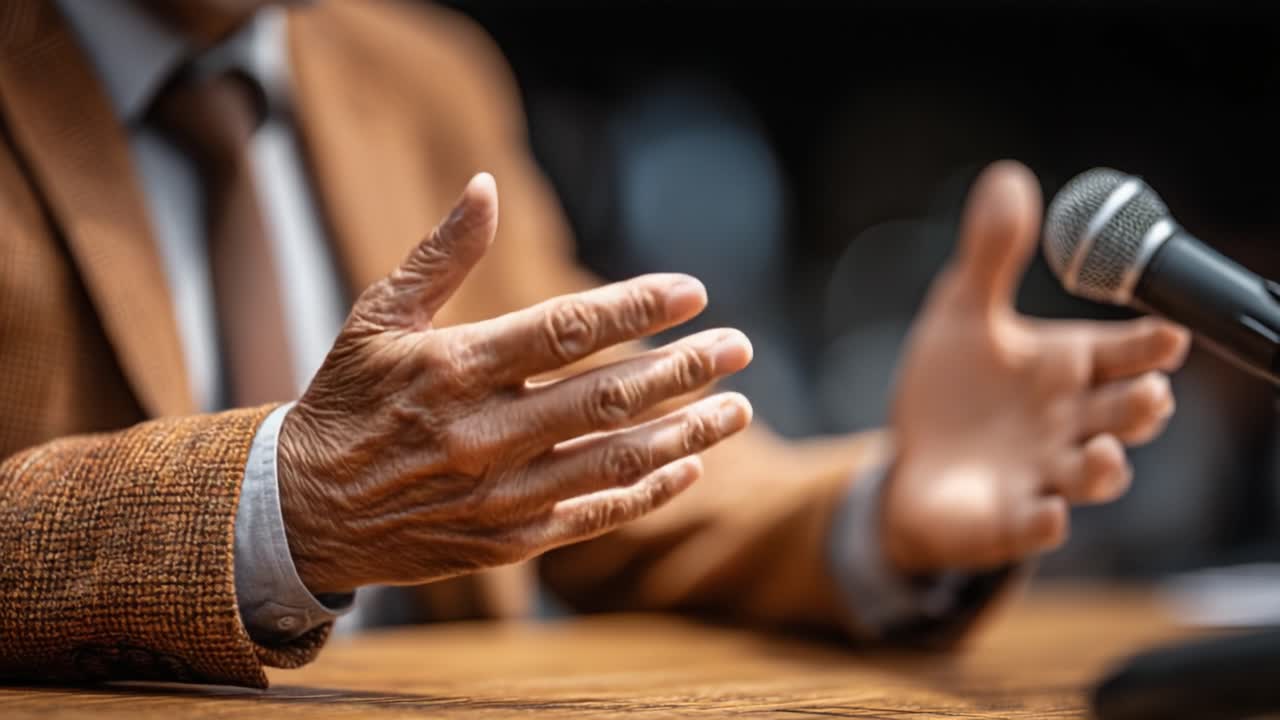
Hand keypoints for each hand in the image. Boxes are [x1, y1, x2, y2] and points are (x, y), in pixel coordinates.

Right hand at [278, 173, 753, 594]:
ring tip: (738, 408)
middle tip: (738, 347)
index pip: (566, 330)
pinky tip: (689, 465)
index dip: (636, 308)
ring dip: (685, 432)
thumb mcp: (377, 317)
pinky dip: (647, 491)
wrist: (301, 512)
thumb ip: (441, 255)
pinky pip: (593, 514)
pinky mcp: (506, 540)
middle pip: (608, 396)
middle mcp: (484, 432)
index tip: (692, 292)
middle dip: (684, 369)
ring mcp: (499, 494)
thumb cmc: (346, 401)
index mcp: (455, 367)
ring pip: (614, 459)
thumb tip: (486, 186)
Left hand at [883, 161, 1190, 574]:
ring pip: (1096, 474)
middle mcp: (1070, 421)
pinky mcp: (1011, 518)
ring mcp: (1045, 473)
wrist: (913, 462)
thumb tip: (1009, 177)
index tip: (1168, 335)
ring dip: (1107, 466)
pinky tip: (1047, 513)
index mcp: (1068, 366)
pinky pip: (1037, 525)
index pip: (1126, 351)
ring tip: (1105, 451)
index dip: (1150, 343)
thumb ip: (991, 255)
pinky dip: (1044, 522)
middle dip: (1143, 406)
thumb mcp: (963, 313)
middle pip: (1126, 413)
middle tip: (1149, 394)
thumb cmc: (955, 388)